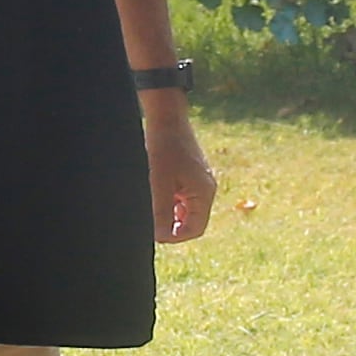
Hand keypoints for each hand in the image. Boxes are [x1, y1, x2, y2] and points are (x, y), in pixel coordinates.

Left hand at [144, 101, 217, 243]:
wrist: (166, 118)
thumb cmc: (163, 148)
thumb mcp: (158, 184)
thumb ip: (160, 212)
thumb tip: (161, 237)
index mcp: (204, 193)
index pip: (195, 229)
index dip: (175, 236)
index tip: (155, 233)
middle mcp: (206, 189)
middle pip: (191, 221)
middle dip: (171, 224)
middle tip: (150, 218)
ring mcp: (199, 182)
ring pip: (185, 210)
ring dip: (168, 212)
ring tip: (151, 202)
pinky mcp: (190, 175)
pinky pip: (181, 197)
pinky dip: (168, 200)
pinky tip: (154, 191)